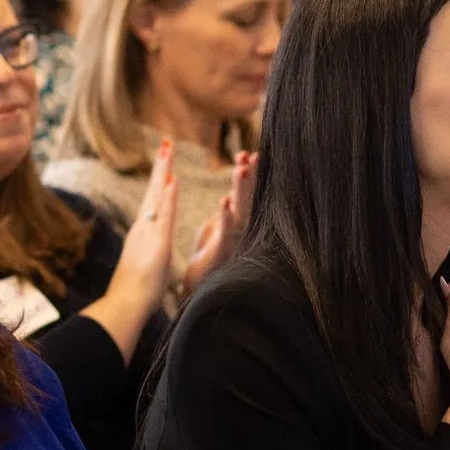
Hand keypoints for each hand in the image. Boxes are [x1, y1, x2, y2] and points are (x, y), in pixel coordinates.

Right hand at [82, 142, 180, 357]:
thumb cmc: (136, 294)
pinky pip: (164, 217)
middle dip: (161, 166)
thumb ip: (149, 256)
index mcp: (144, 235)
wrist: (124, 306)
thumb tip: (150, 256)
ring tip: (169, 149)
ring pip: (157, 197)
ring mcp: (148, 234)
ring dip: (164, 172)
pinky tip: (174, 180)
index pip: (154, 202)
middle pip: (153, 192)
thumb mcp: (147, 267)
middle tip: (166, 142)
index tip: (166, 163)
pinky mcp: (157, 244)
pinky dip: (168, 198)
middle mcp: (143, 229)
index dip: (160, 182)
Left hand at [180, 149, 256, 295]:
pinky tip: (224, 201)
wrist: (197, 295)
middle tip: (249, 154)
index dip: (249, 175)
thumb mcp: (213, 237)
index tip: (251, 153)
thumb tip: (228, 204)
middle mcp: (238, 233)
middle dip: (249, 176)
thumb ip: (221, 220)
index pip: (244, 195)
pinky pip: (224, 234)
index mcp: (234, 225)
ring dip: (240, 189)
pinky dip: (225, 217)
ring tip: (241, 168)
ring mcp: (232, 244)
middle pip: (246, 199)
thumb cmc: (205, 266)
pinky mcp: (220, 256)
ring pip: (239, 212)